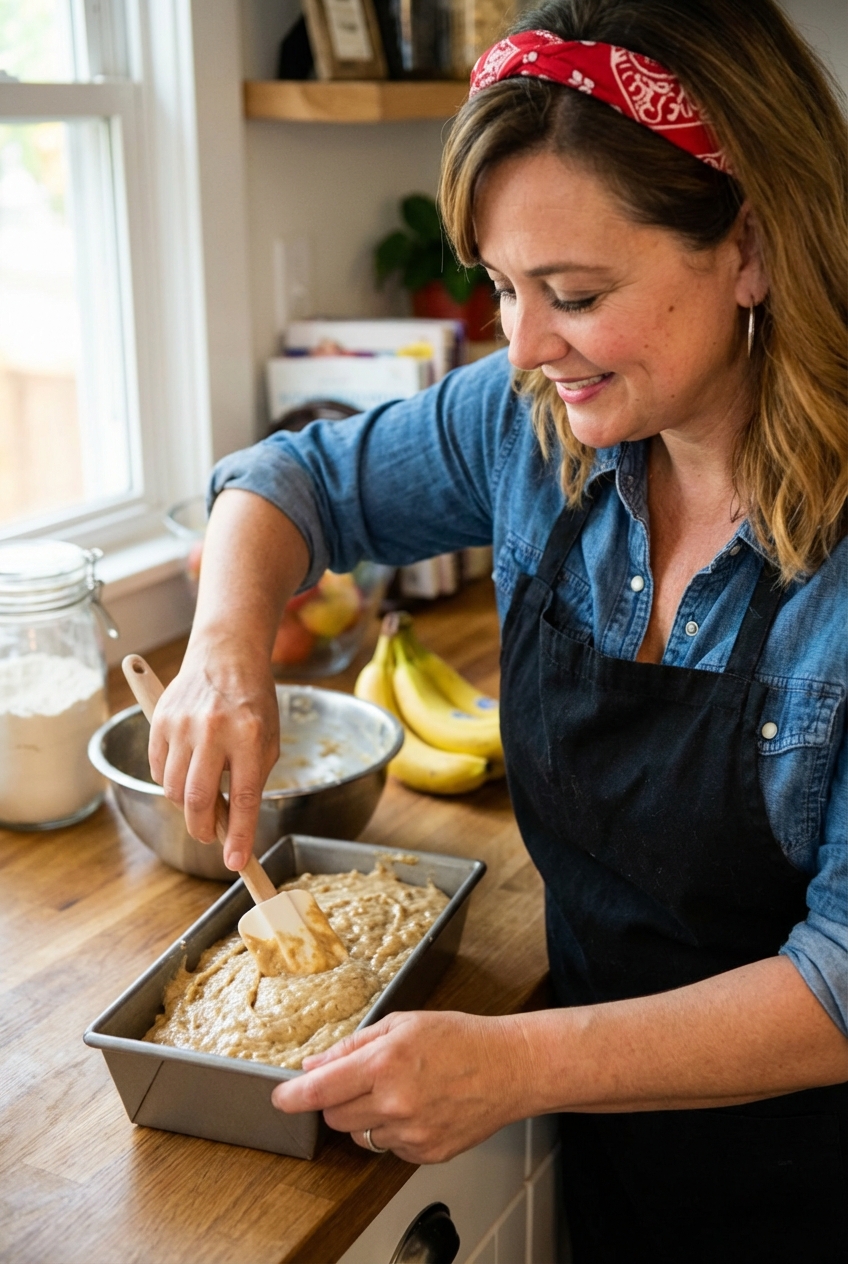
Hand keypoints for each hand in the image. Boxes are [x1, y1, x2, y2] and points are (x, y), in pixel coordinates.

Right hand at [147, 489, 309, 868]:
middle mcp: (214, 730)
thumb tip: (233, 827)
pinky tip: (187, 774)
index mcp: (249, 735)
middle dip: (205, 830)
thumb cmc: (252, 701)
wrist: (225, 656)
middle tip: (212, 837)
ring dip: (188, 807)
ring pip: (175, 790)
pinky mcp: (160, 722)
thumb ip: (252, 780)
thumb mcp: (267, 739)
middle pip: (199, 801)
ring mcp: (182, 725)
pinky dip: (172, 783)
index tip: (237, 862)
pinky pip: (159, 771)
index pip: (244, 798)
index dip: (240, 836)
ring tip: (203, 800)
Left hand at [271, 1011, 530, 1163]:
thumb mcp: (402, 1024)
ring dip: (366, 1117)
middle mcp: (396, 1102)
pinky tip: (417, 1109)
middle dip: (337, 1100)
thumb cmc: (460, 1039)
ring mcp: (412, 1132)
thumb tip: (314, 1065)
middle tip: (361, 1081)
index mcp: (386, 1063)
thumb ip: (353, 1046)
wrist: (509, 1068)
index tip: (280, 1099)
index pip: (322, 1090)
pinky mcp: (426, 1153)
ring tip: (397, 1093)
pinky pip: (389, 1148)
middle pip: (335, 1117)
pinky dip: (393, 1132)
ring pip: (360, 1135)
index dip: (294, 1097)